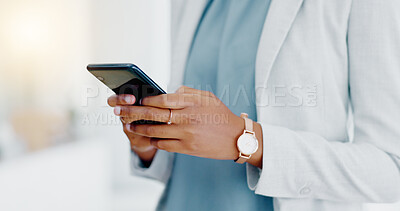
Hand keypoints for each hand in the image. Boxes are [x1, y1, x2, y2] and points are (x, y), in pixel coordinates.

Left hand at [113, 86, 262, 166]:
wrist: (237, 138)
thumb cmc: (220, 114)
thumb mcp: (207, 97)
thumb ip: (187, 92)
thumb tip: (167, 92)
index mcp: (191, 102)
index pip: (161, 99)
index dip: (145, 99)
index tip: (135, 99)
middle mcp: (187, 118)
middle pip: (153, 114)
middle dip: (132, 112)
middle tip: (118, 110)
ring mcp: (186, 135)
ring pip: (155, 131)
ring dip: (139, 128)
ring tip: (128, 125)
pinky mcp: (187, 149)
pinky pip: (163, 144)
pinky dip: (153, 140)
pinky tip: (147, 136)